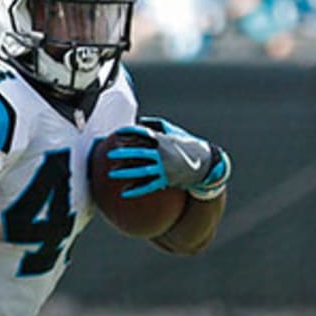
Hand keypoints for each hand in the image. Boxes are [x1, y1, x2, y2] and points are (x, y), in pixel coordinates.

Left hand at [106, 117, 230, 199]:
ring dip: (125, 173)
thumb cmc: (186, 145)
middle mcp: (164, 153)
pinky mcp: (167, 180)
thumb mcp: (175, 132)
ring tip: (111, 174)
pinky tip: (123, 193)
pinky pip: (149, 186)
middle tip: (109, 153)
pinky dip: (136, 190)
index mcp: (164, 140)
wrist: (206, 164)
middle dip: (123, 153)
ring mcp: (166, 168)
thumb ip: (157, 126)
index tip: (116, 133)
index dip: (129, 131)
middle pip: (140, 153)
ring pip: (142, 171)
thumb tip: (138, 122)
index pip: (143, 133)